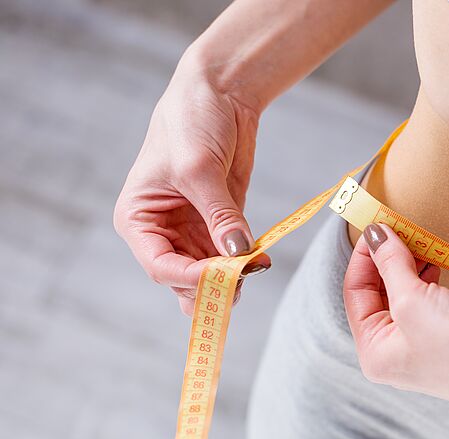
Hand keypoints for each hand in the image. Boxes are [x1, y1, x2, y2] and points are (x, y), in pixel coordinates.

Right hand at [114, 69, 269, 314]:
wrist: (219, 95)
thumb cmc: (191, 122)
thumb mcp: (200, 169)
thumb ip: (220, 215)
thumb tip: (239, 255)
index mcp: (138, 219)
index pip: (160, 266)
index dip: (190, 278)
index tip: (222, 277)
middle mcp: (162, 230)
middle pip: (184, 278)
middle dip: (212, 284)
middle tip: (242, 279)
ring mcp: (192, 230)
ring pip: (209, 274)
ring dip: (232, 278)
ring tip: (255, 268)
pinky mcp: (220, 224)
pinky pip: (231, 256)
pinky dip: (245, 262)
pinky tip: (261, 259)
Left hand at [343, 223, 448, 409]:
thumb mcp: (414, 300)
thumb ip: (391, 265)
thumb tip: (376, 236)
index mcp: (375, 354)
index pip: (355, 295)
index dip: (364, 257)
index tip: (377, 226)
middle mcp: (395, 354)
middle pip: (378, 295)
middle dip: (386, 260)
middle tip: (398, 228)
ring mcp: (423, 346)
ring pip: (404, 295)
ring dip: (408, 266)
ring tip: (417, 241)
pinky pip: (428, 300)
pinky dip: (428, 279)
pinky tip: (435, 262)